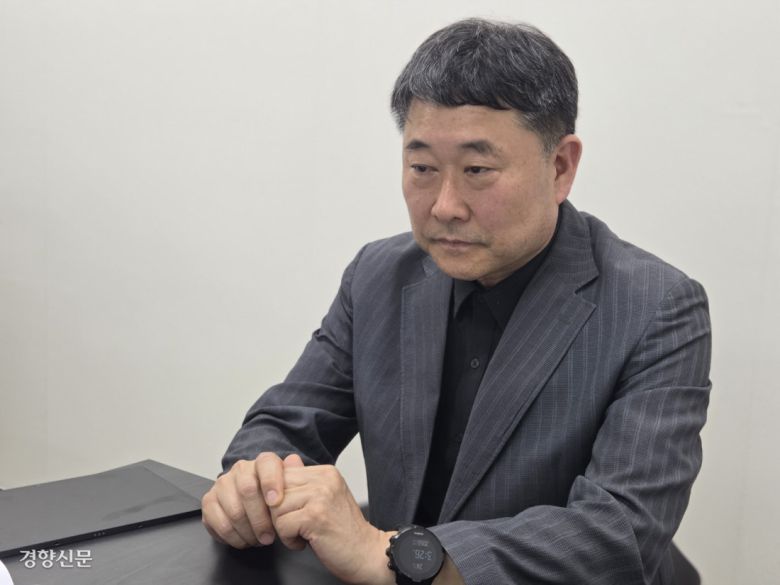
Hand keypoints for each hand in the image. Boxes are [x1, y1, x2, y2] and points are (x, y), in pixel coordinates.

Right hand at [201, 451, 303, 547]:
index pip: (266, 464)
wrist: (251, 500)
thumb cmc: (273, 495)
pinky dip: (233, 538)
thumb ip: (294, 473)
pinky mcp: (209, 502)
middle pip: (247, 490)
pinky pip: (219, 524)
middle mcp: (240, 469)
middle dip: (260, 519)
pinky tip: (244, 540)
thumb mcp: (289, 485)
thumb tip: (293, 460)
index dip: (271, 482)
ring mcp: (222, 485)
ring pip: (233, 511)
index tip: (276, 502)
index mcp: (262, 462)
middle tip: (269, 537)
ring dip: (248, 532)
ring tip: (258, 541)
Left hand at [270, 464, 395, 584]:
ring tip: (304, 534)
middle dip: (280, 514)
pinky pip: (282, 525)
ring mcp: (320, 496)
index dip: (282, 501)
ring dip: (284, 528)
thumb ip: (305, 480)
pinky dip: (289, 540)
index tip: (297, 514)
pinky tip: (306, 542)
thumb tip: (288, 459)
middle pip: (275, 491)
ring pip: (275, 509)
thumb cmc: (344, 531)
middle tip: (298, 527)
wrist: (366, 553)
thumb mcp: (325, 498)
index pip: (282, 476)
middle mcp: (324, 479)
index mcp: (326, 472)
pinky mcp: (315, 516)